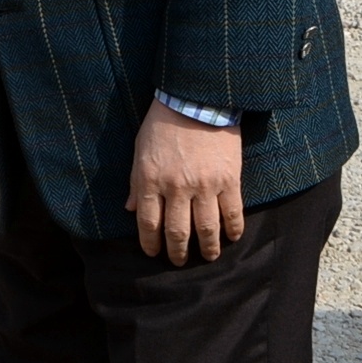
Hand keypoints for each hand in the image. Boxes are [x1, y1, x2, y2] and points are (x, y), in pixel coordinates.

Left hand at [126, 98, 244, 264]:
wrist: (195, 101)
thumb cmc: (162, 124)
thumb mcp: (139, 151)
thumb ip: (135, 182)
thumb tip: (128, 209)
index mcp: (150, 180)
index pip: (148, 222)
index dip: (150, 243)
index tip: (153, 253)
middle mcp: (176, 187)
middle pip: (177, 231)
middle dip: (177, 252)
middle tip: (178, 261)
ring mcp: (204, 185)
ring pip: (206, 228)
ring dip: (206, 248)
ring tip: (207, 257)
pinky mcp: (228, 179)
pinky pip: (232, 212)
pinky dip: (233, 229)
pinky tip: (231, 237)